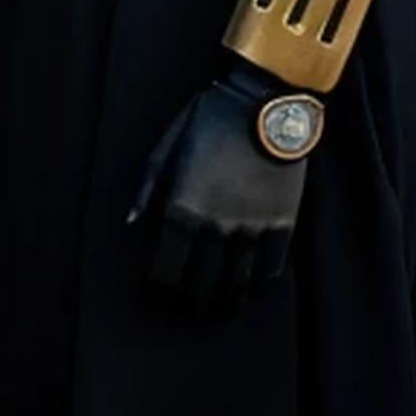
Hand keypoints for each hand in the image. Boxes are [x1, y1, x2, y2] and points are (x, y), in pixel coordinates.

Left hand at [130, 63, 306, 308]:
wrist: (262, 106)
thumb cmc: (207, 121)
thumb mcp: (167, 148)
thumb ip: (148, 190)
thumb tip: (133, 224)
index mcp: (184, 208)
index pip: (167, 266)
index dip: (160, 286)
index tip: (156, 292)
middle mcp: (218, 226)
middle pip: (202, 283)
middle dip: (190, 301)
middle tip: (184, 308)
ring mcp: (253, 229)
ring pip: (237, 284)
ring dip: (225, 302)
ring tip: (217, 309)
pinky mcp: (282, 226)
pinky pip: (271, 271)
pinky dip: (259, 288)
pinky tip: (251, 293)